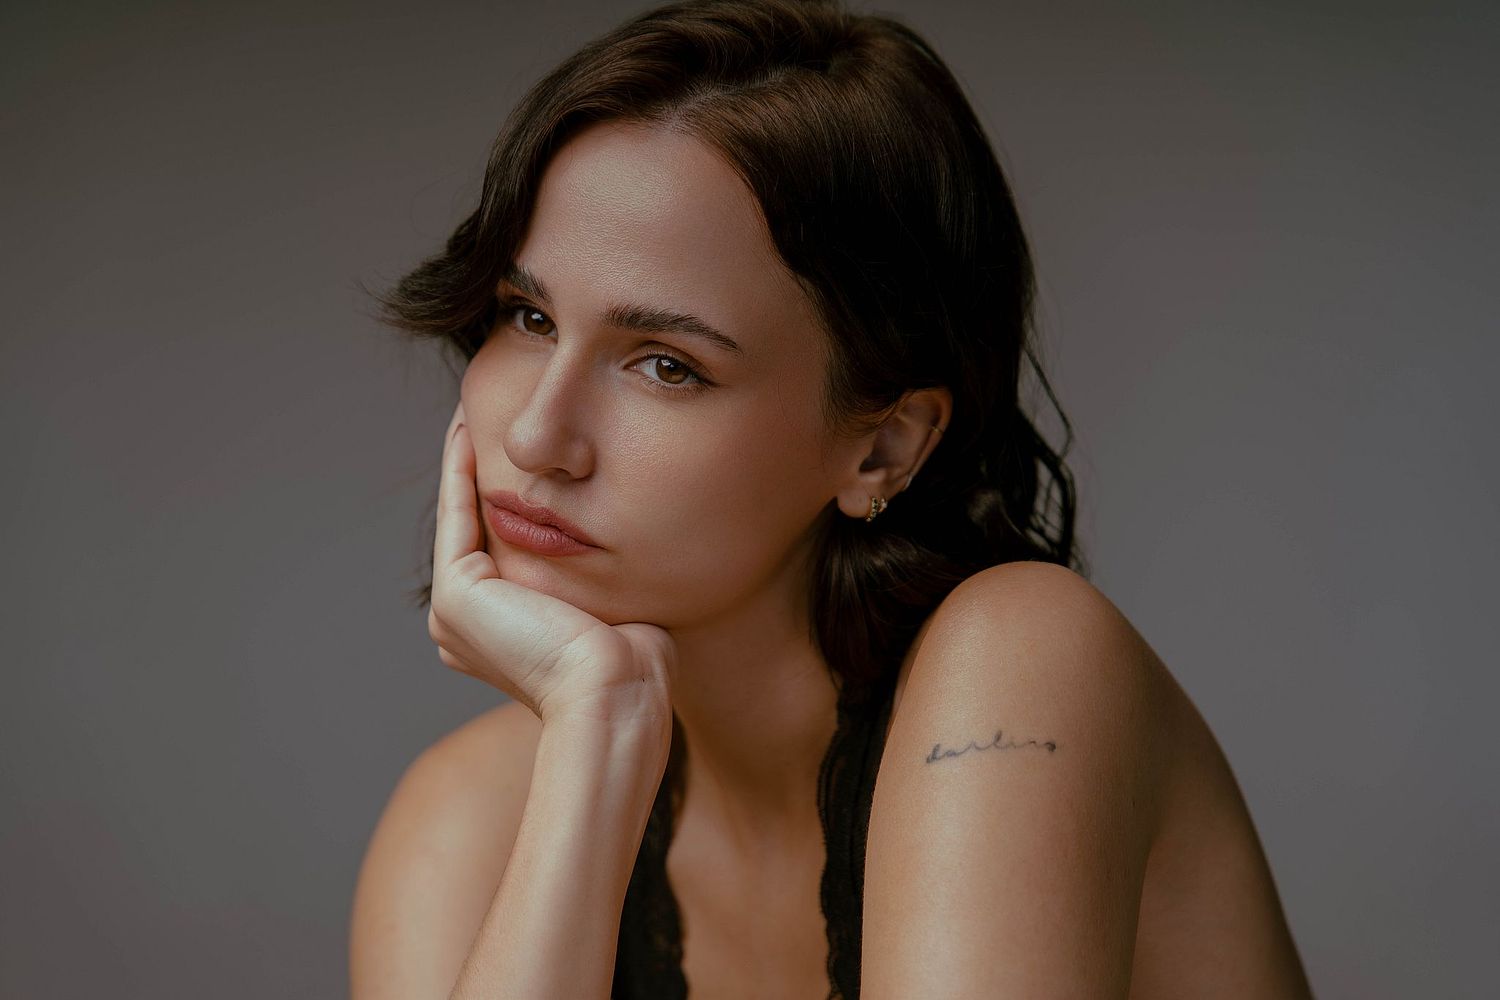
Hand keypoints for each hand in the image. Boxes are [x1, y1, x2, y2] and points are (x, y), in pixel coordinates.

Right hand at [426, 402, 675, 729]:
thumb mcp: (613, 608)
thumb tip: (618, 541)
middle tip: (488, 416)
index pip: (501, 555)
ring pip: (461, 518)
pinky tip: (467, 429)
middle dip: (482, 475)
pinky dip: (460, 470)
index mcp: (501, 640)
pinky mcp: (457, 595)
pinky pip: (457, 514)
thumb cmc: (634, 664)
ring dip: (465, 463)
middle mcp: (468, 631)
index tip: (525, 456)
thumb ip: (598, 578)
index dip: (509, 500)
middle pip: (475, 532)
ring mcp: (456, 616)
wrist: (618, 693)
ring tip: (472, 411)